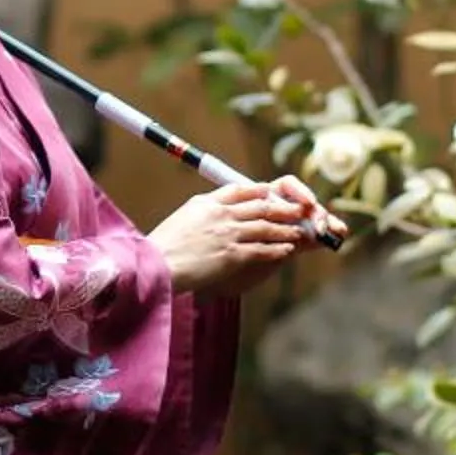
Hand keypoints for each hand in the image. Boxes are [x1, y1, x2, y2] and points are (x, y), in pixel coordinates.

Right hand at [151, 176, 329, 297]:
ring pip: (265, 227)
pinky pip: (262, 249)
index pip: (239, 189)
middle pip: (260, 206)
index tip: (269, 192)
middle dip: (282, 208)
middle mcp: (221, 214)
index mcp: (208, 202)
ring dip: (284, 229)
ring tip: (297, 232)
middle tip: (298, 210)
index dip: (258, 190)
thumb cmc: (165, 245)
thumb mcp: (184, 217)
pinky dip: (277, 249)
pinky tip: (287, 250)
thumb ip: (203, 211)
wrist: (157, 265)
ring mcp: (228, 233)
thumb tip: (214, 211)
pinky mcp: (232, 255)